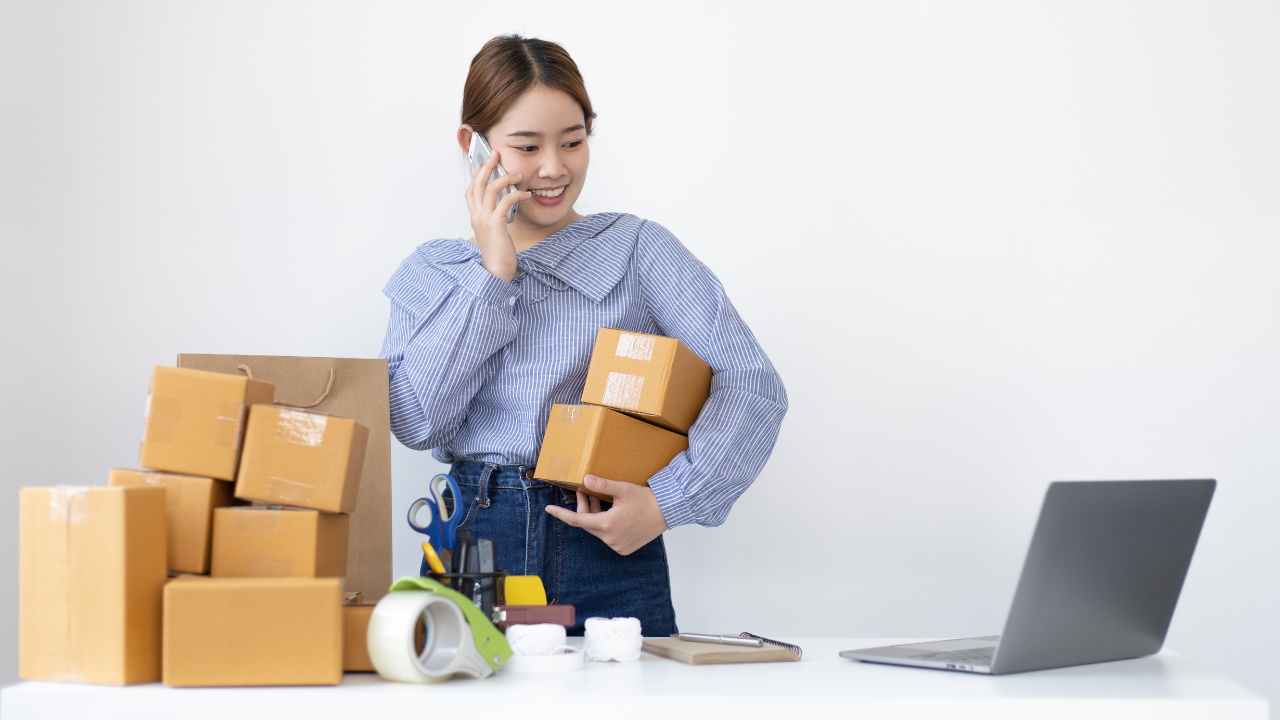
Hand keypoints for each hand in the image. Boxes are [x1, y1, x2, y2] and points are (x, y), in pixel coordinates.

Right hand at [464, 148, 529, 281]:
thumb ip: (496, 217)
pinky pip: (505, 202)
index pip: (471, 191)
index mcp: (475, 217)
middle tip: (495, 154)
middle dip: (486, 167)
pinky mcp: (495, 224)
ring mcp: (484, 219)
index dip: (476, 176)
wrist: (496, 271)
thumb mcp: (494, 232)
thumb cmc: (498, 253)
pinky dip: (517, 194)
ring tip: (518, 175)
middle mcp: (476, 216)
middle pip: (478, 184)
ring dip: (505, 178)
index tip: (482, 163)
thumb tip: (506, 204)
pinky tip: (526, 194)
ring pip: (490, 189)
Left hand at [544, 475, 669, 555]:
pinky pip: (608, 537)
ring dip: (595, 516)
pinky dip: (605, 525)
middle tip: (585, 491)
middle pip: (588, 524)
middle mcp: (610, 538)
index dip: (560, 514)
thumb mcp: (622, 489)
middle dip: (584, 508)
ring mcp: (617, 546)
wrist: (666, 512)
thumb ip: (602, 486)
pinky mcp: (624, 548)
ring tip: (598, 500)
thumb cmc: (645, 500)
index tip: (548, 509)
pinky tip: (611, 513)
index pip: (576, 520)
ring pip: (597, 530)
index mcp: (606, 525)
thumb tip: (585, 480)